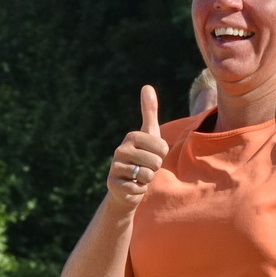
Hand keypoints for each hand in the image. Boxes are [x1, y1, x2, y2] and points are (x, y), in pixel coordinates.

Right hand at [107, 86, 167, 208]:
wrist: (126, 187)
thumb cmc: (142, 158)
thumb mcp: (149, 134)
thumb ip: (149, 111)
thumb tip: (147, 86)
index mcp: (131, 136)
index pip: (162, 148)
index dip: (162, 156)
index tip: (152, 155)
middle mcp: (120, 150)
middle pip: (155, 162)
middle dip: (154, 169)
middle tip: (145, 168)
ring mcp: (115, 167)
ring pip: (147, 176)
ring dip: (147, 180)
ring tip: (138, 177)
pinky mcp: (113, 184)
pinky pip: (138, 188)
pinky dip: (139, 190)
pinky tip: (132, 186)